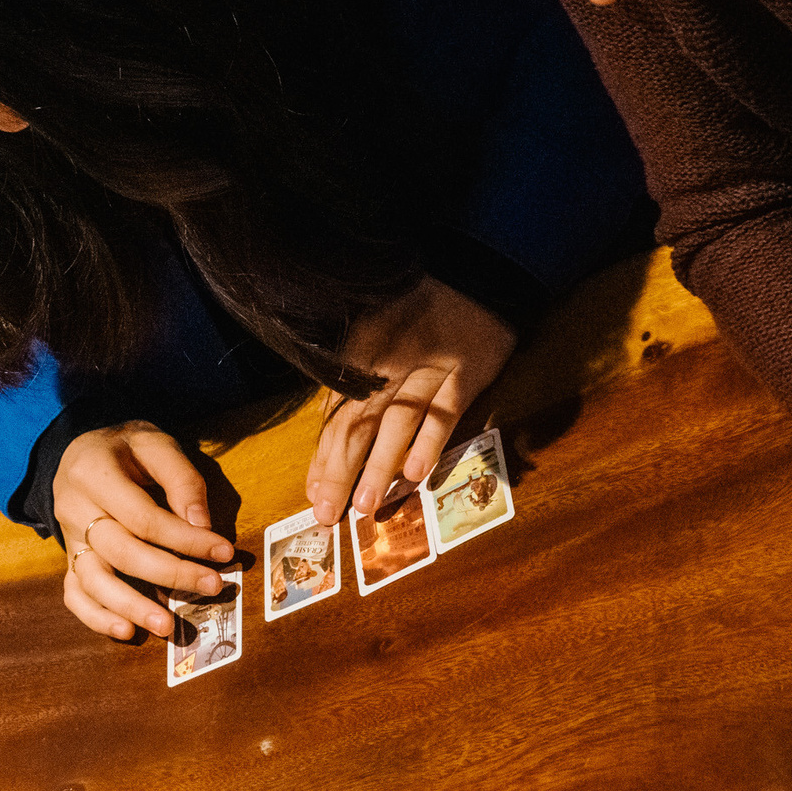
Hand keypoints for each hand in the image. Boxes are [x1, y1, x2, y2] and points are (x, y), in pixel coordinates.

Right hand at [55, 422, 235, 643]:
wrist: (80, 454)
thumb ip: (181, 479)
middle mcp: (73, 509)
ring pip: (93, 580)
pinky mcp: (68, 559)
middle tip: (210, 587)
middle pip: (122, 552)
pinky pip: (75, 594)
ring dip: (131, 607)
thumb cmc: (125, 450)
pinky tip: (126, 632)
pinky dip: (96, 618)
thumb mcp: (154, 444)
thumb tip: (203, 525)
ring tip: (166, 627)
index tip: (224, 553)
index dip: (186, 539)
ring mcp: (67, 539)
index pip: (144, 518)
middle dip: (170, 574)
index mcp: (94, 474)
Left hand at [306, 278, 516, 527]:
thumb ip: (354, 376)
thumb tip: (328, 427)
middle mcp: (389, 360)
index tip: (312, 493)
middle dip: (341, 472)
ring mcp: (430, 367)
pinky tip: (414, 473)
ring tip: (364, 506)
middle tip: (327, 514)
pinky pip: (446, 412)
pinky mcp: (467, 372)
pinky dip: (430, 441)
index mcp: (360, 349)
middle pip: (359, 423)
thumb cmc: (421, 308)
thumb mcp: (376, 329)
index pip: (336, 412)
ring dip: (379, 466)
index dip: (322, 455)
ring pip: (398, 422)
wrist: (479, 276)